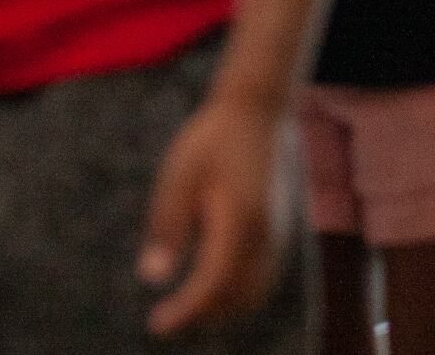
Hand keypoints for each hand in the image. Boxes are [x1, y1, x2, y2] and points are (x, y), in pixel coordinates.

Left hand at [138, 93, 287, 338]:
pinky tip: (214, 284)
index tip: (157, 325)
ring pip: (256, 289)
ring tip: (186, 305)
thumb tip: (152, 277)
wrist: (258, 110)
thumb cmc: (212, 139)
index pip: (213, 283)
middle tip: (166, 318)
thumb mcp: (179, 177)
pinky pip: (265, 274)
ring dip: (223, 306)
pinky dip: (240, 290)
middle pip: (239, 296)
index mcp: (240, 221)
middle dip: (204, 314)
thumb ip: (168, 228)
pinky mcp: (282, 226)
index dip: (186, 310)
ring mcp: (279, 230)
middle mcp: (267, 232)